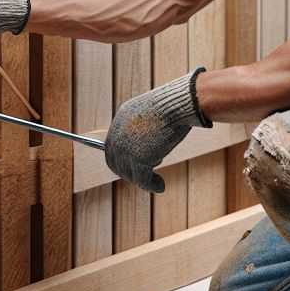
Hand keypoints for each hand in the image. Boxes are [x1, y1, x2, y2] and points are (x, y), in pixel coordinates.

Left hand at [105, 69, 210, 192]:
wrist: (177, 104)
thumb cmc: (172, 106)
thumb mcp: (152, 115)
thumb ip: (146, 129)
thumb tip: (150, 148)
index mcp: (119, 120)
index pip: (113, 146)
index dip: (122, 159)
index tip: (132, 167)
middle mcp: (117, 135)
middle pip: (116, 163)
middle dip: (129, 173)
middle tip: (144, 178)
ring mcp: (125, 148)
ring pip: (129, 173)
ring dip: (142, 180)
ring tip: (156, 183)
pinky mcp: (138, 159)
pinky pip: (142, 179)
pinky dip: (152, 185)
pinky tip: (161, 187)